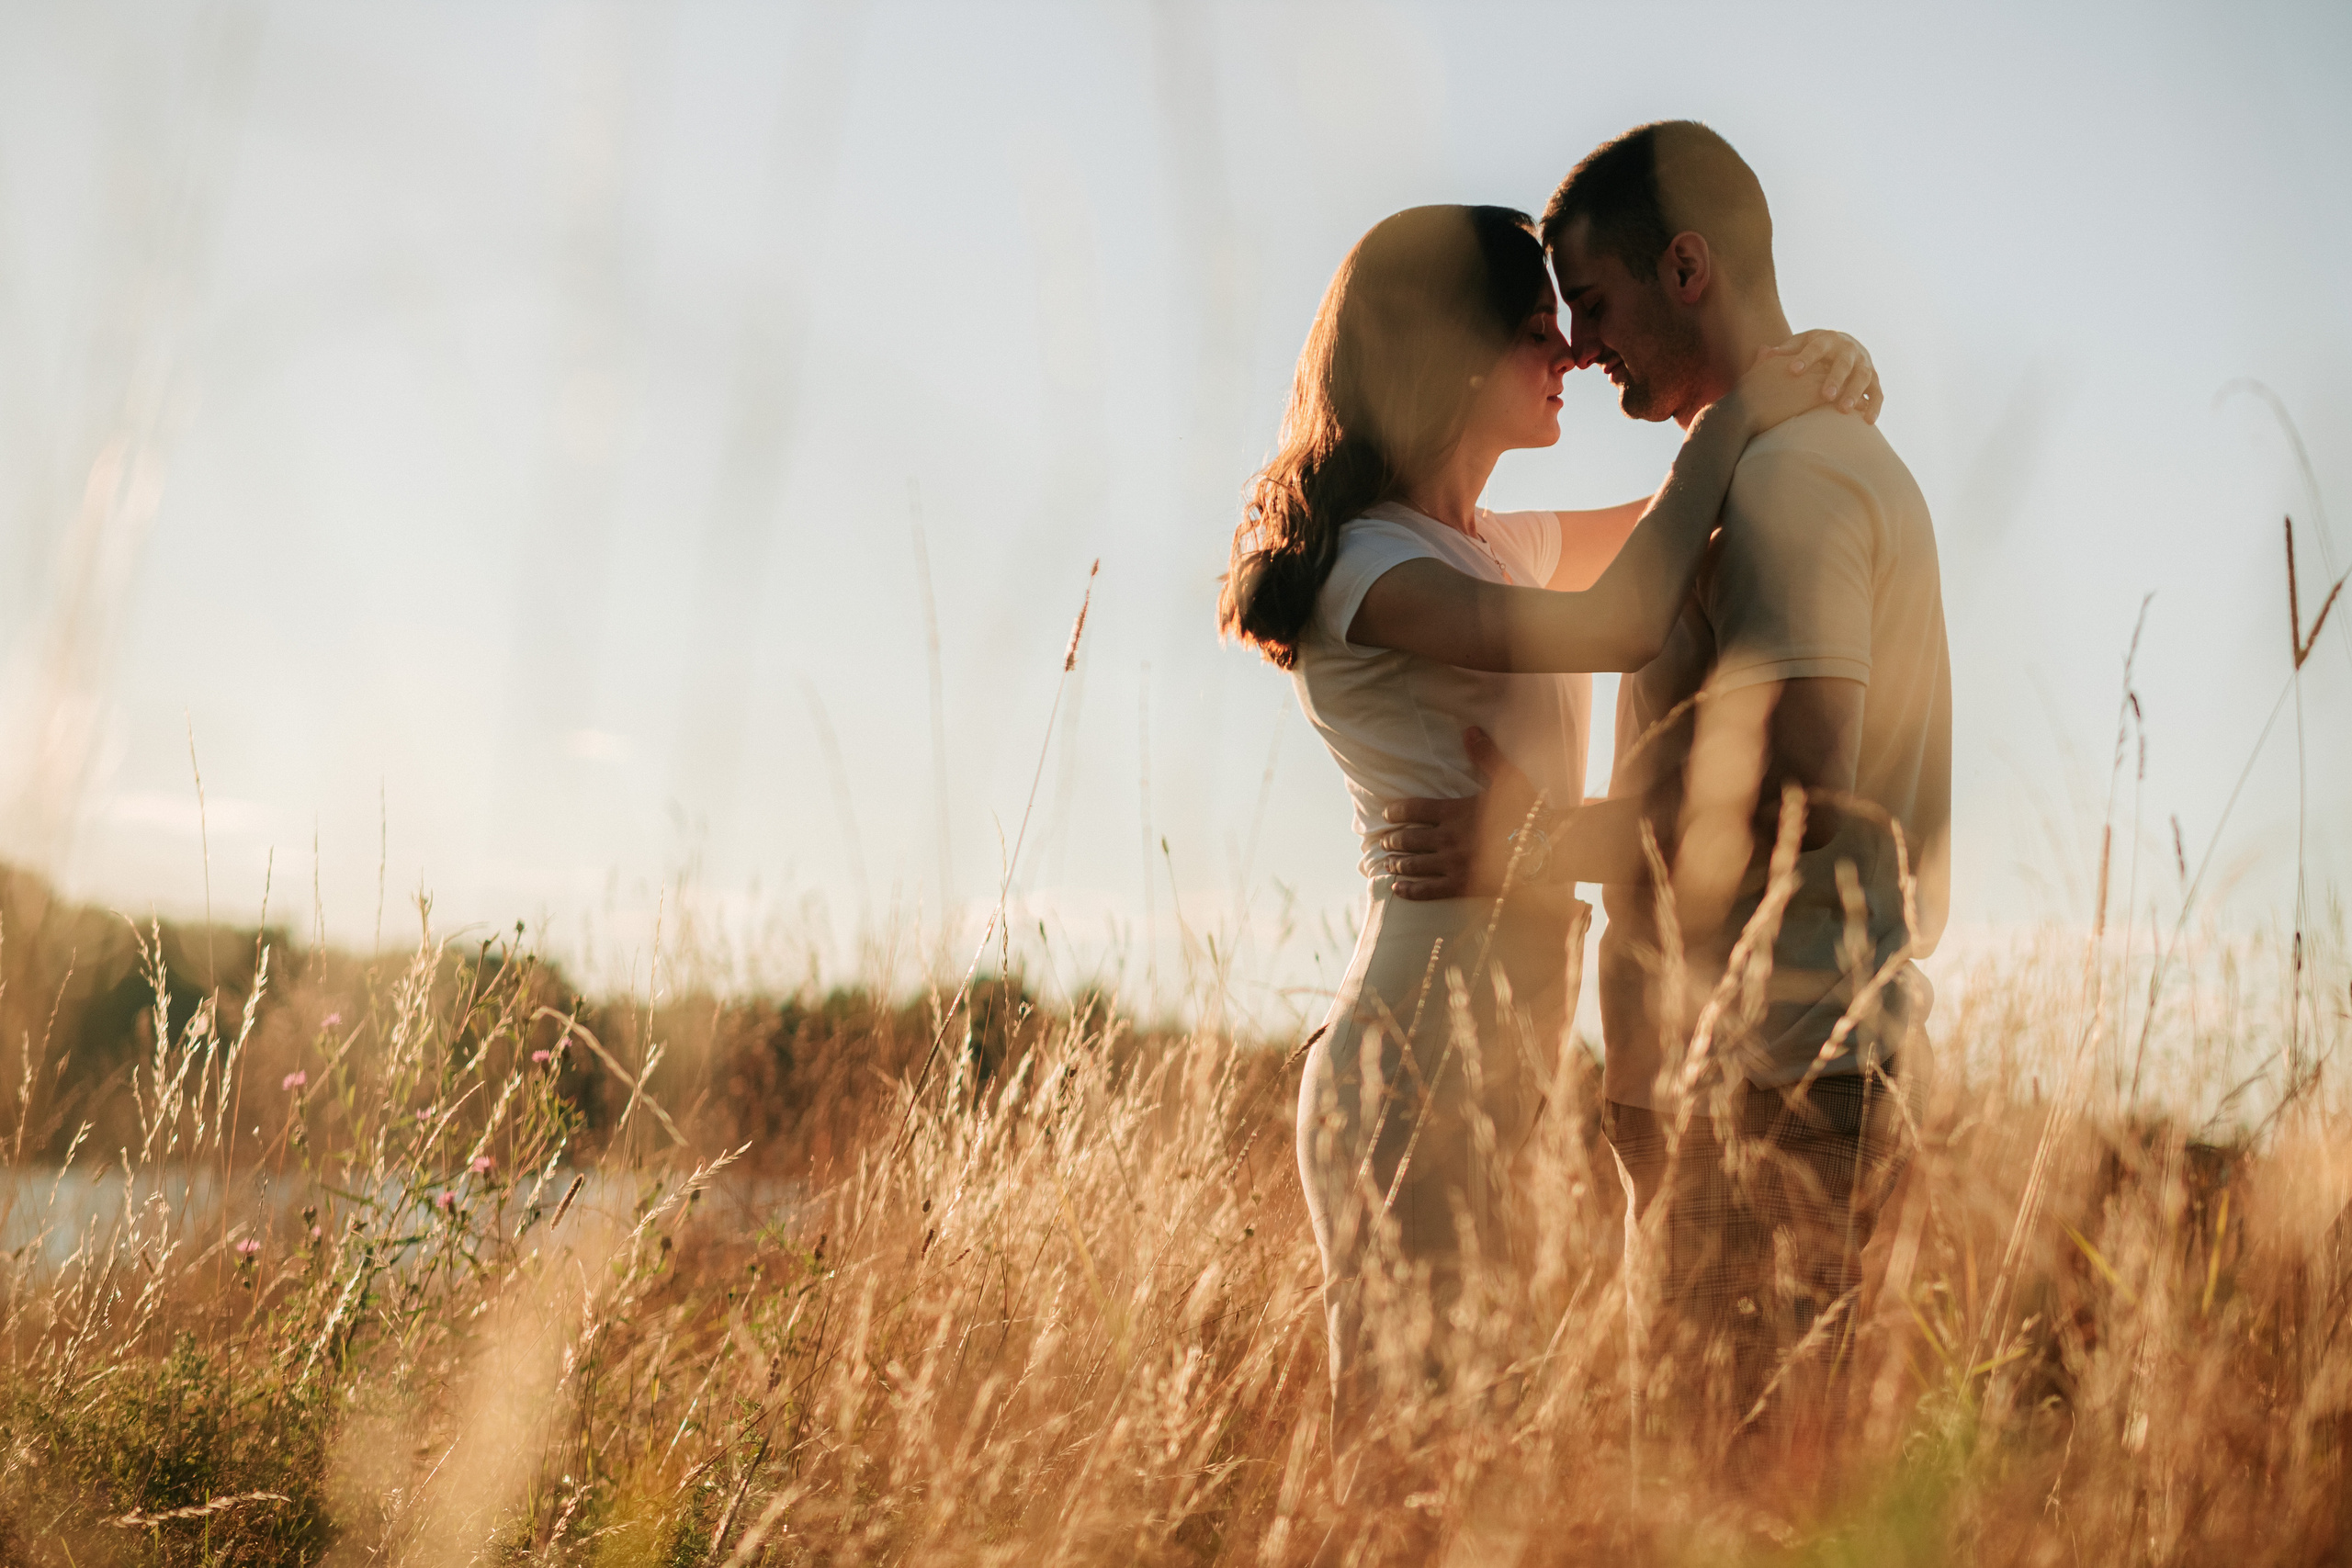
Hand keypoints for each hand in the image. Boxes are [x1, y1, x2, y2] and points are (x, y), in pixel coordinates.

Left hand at [1375, 728, 1546, 900]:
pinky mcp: (1460, 886)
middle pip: (1409, 839)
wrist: (1543, 848)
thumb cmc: (1527, 811)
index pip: (1414, 809)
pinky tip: (1398, 888)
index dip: (1396, 812)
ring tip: (1388, 863)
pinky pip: (1427, 889)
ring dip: (1397, 863)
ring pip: (1414, 864)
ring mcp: (1452, 864)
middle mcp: (1447, 837)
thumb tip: (1470, 729)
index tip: (1386, 815)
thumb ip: (1485, 755)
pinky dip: (1409, 889)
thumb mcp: (1507, 777)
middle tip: (1384, 842)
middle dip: (1394, 840)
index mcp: (1454, 811)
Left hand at [1753, 329, 1882, 423]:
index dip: (1806, 358)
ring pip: (1863, 377)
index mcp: (1828, 339)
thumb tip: (1764, 353)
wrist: (1843, 343)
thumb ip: (1785, 350)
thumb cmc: (1814, 348)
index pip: (1816, 347)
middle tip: (1826, 395)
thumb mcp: (1800, 343)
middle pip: (1844, 363)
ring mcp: (1864, 363)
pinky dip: (1875, 406)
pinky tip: (1867, 421)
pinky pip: (1877, 393)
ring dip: (1855, 393)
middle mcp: (1849, 349)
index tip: (1793, 371)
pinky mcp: (1874, 378)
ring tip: (1843, 409)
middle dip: (1836, 378)